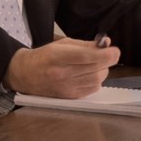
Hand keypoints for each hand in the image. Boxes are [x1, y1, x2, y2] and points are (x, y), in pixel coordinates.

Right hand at [3, 37, 120, 98]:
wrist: (26, 75)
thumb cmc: (44, 56)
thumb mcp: (62, 44)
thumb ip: (85, 44)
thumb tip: (106, 43)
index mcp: (58, 57)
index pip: (88, 57)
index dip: (106, 54)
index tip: (114, 50)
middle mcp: (63, 74)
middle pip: (96, 70)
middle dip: (106, 61)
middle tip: (104, 54)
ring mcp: (67, 88)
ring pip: (98, 80)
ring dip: (102, 70)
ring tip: (94, 64)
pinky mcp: (71, 97)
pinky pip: (93, 89)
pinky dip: (96, 80)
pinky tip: (88, 74)